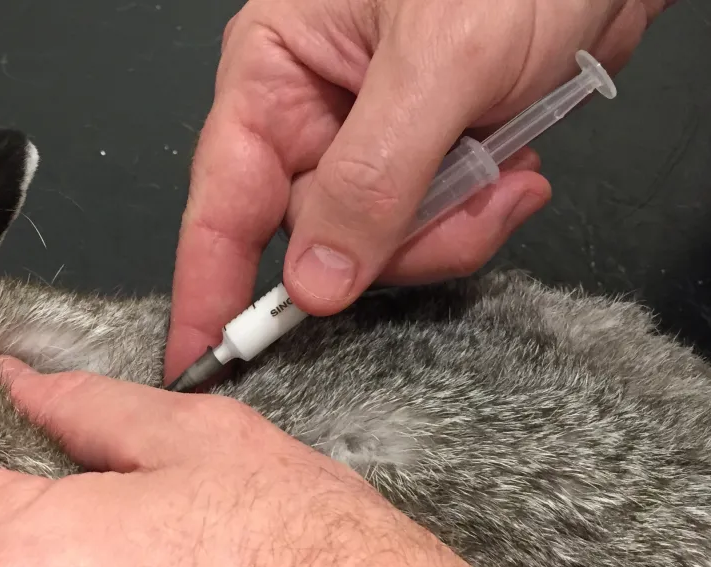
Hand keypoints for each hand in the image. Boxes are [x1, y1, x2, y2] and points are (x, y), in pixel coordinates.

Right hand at [165, 0, 675, 380]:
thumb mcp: (441, 63)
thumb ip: (371, 179)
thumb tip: (314, 282)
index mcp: (276, 67)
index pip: (223, 198)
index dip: (208, 285)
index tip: (196, 360)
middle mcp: (311, 108)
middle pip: (313, 237)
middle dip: (389, 249)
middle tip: (462, 212)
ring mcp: (370, 138)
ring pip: (378, 246)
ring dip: (448, 231)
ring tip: (506, 175)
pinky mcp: (426, 156)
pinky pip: (428, 229)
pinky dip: (475, 218)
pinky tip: (514, 172)